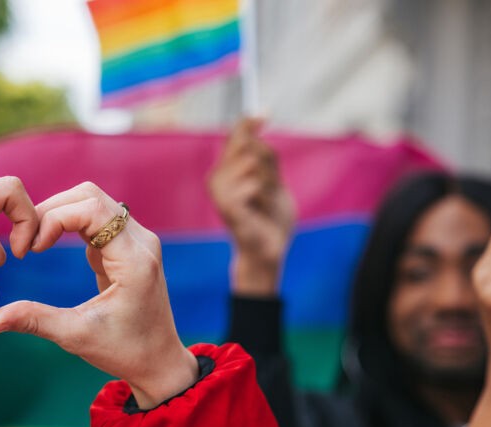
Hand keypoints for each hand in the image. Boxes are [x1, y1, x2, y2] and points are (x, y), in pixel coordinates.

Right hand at [0, 182, 198, 408]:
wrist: (158, 361)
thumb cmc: (123, 351)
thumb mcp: (75, 336)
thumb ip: (34, 321)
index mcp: (134, 260)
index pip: (92, 210)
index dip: (54, 219)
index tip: (33, 250)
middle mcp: (141, 241)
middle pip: (90, 196)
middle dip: (51, 210)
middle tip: (27, 242)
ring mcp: (137, 240)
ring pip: (92, 202)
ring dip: (59, 214)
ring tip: (35, 243)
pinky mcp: (128, 245)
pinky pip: (95, 217)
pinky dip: (68, 223)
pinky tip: (48, 246)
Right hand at [208, 118, 293, 294]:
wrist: (270, 250)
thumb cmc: (271, 217)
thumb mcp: (273, 180)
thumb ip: (265, 154)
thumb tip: (259, 117)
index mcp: (226, 170)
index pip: (234, 136)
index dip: (249, 122)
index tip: (266, 113)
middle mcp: (217, 177)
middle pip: (247, 145)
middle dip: (268, 163)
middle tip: (271, 187)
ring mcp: (219, 191)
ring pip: (253, 163)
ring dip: (269, 183)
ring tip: (265, 202)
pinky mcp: (225, 205)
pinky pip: (254, 183)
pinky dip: (265, 196)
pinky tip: (260, 210)